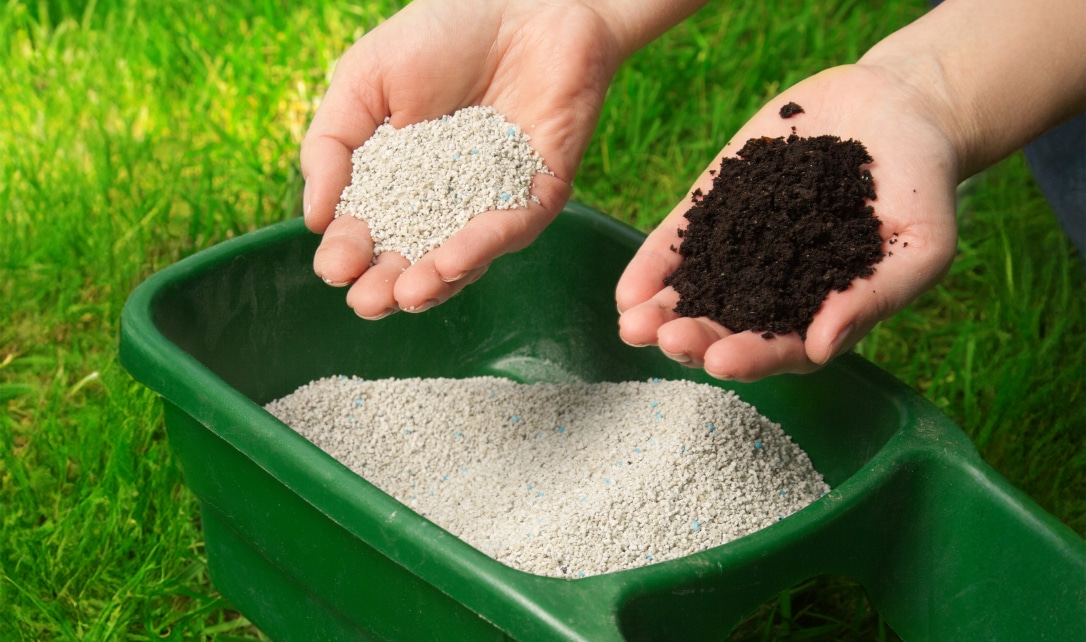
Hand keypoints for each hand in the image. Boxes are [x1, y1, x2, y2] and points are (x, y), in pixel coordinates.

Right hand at [300, 0, 624, 318]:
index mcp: (396, 181)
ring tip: (407, 294)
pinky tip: (451, 261)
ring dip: (434, 281)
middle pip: (412, 260)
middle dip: (387, 285)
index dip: (350, 254)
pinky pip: (510, 230)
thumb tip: (314, 219)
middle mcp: (443, 203)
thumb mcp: (362, 82)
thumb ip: (331, 146)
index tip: (335, 267)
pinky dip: (481, 248)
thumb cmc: (439, 34)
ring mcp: (490, 203)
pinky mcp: (537, 194)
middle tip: (367, 301)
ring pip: (461, 260)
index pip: (368, 232)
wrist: (520, 0)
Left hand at [616, 64, 959, 380]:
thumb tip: (822, 348)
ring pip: (695, 293)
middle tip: (669, 341)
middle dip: (695, 339)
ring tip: (633, 325)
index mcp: (822, 312)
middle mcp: (774, 290)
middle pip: (728, 328)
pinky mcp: (717, 209)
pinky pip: (678, 244)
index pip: (781, 349)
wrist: (897, 109)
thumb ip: (875, 297)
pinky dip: (654, 268)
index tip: (723, 361)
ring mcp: (741, 250)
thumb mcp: (921, 245)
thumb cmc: (921, 187)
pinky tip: (628, 291)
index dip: (752, 359)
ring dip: (662, 314)